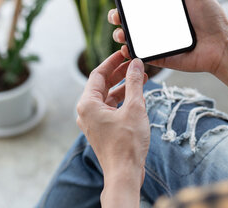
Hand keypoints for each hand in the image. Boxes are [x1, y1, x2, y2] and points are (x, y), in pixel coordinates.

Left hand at [76, 51, 149, 205]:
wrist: (125, 173)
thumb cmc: (126, 144)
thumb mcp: (134, 107)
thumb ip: (134, 83)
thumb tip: (135, 64)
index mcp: (87, 104)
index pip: (98, 74)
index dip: (112, 62)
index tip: (124, 53)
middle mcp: (86, 112)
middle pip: (102, 84)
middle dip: (119, 73)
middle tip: (135, 64)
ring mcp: (93, 122)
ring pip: (107, 97)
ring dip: (123, 87)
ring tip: (141, 78)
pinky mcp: (102, 130)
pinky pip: (111, 108)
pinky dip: (123, 100)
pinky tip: (137, 97)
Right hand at [102, 0, 227, 74]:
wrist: (221, 45)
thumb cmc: (211, 17)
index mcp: (162, 4)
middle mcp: (155, 20)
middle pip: (127, 15)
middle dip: (115, 12)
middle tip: (116, 12)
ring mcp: (155, 38)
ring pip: (128, 35)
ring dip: (118, 32)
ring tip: (121, 30)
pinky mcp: (158, 54)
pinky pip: (139, 53)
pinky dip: (129, 51)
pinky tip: (126, 46)